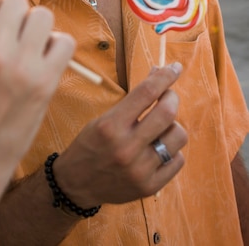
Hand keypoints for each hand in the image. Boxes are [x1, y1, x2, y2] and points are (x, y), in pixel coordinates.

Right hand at [0, 0, 74, 195]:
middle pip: (16, 2)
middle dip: (12, 16)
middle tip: (7, 38)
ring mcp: (21, 67)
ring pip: (42, 17)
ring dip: (35, 28)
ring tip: (25, 48)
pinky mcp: (45, 83)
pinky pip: (64, 42)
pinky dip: (56, 47)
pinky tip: (41, 60)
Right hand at [54, 63, 186, 207]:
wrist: (76, 183)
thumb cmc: (88, 145)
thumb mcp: (102, 120)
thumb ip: (131, 103)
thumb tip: (158, 75)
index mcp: (110, 126)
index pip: (146, 93)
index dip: (164, 76)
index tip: (175, 68)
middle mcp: (126, 146)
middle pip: (167, 112)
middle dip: (172, 97)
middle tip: (169, 95)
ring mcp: (140, 168)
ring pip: (178, 136)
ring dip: (173, 125)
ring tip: (160, 127)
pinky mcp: (149, 186)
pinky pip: (177, 160)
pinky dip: (172, 150)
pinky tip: (159, 148)